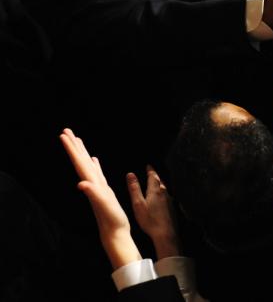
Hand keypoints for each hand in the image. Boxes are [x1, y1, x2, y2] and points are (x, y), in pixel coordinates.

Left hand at [59, 128, 140, 269]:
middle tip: (66, 131)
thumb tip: (81, 183)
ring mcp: (97, 187)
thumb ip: (93, 194)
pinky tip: (94, 160)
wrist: (115, 234)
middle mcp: (92, 184)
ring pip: (87, 165)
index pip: (79, 163)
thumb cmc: (112, 220)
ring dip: (82, 153)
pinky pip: (97, 173)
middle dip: (73, 146)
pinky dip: (94, 165)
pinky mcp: (104, 191)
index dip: (72, 150)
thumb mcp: (104, 206)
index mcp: (92, 184)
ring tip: (78, 140)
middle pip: (80, 161)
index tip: (64, 136)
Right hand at [127, 166, 179, 259]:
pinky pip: (167, 195)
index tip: (148, 165)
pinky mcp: (172, 207)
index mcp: (155, 190)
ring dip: (160, 183)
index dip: (150, 170)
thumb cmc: (149, 219)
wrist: (165, 233)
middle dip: (155, 175)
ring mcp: (169, 200)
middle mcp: (164, 193)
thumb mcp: (138, 204)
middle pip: (160, 181)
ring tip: (156, 182)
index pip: (153, 176)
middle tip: (152, 171)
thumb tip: (130, 174)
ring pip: (165, 188)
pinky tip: (162, 197)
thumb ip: (134, 188)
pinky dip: (163, 192)